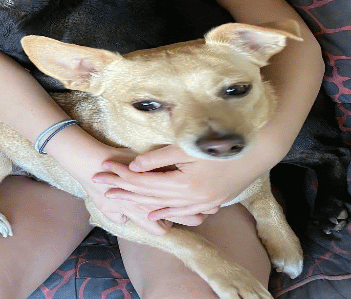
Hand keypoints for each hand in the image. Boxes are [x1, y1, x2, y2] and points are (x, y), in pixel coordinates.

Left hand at [94, 145, 262, 221]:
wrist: (257, 152)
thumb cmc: (220, 145)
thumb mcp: (187, 148)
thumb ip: (159, 158)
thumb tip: (134, 167)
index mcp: (185, 184)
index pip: (145, 183)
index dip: (123, 178)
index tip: (104, 173)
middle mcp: (193, 199)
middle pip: (151, 197)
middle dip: (125, 192)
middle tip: (102, 190)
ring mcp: (203, 203)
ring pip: (165, 206)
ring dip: (142, 204)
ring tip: (121, 203)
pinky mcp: (212, 201)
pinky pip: (184, 211)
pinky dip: (167, 213)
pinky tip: (155, 216)